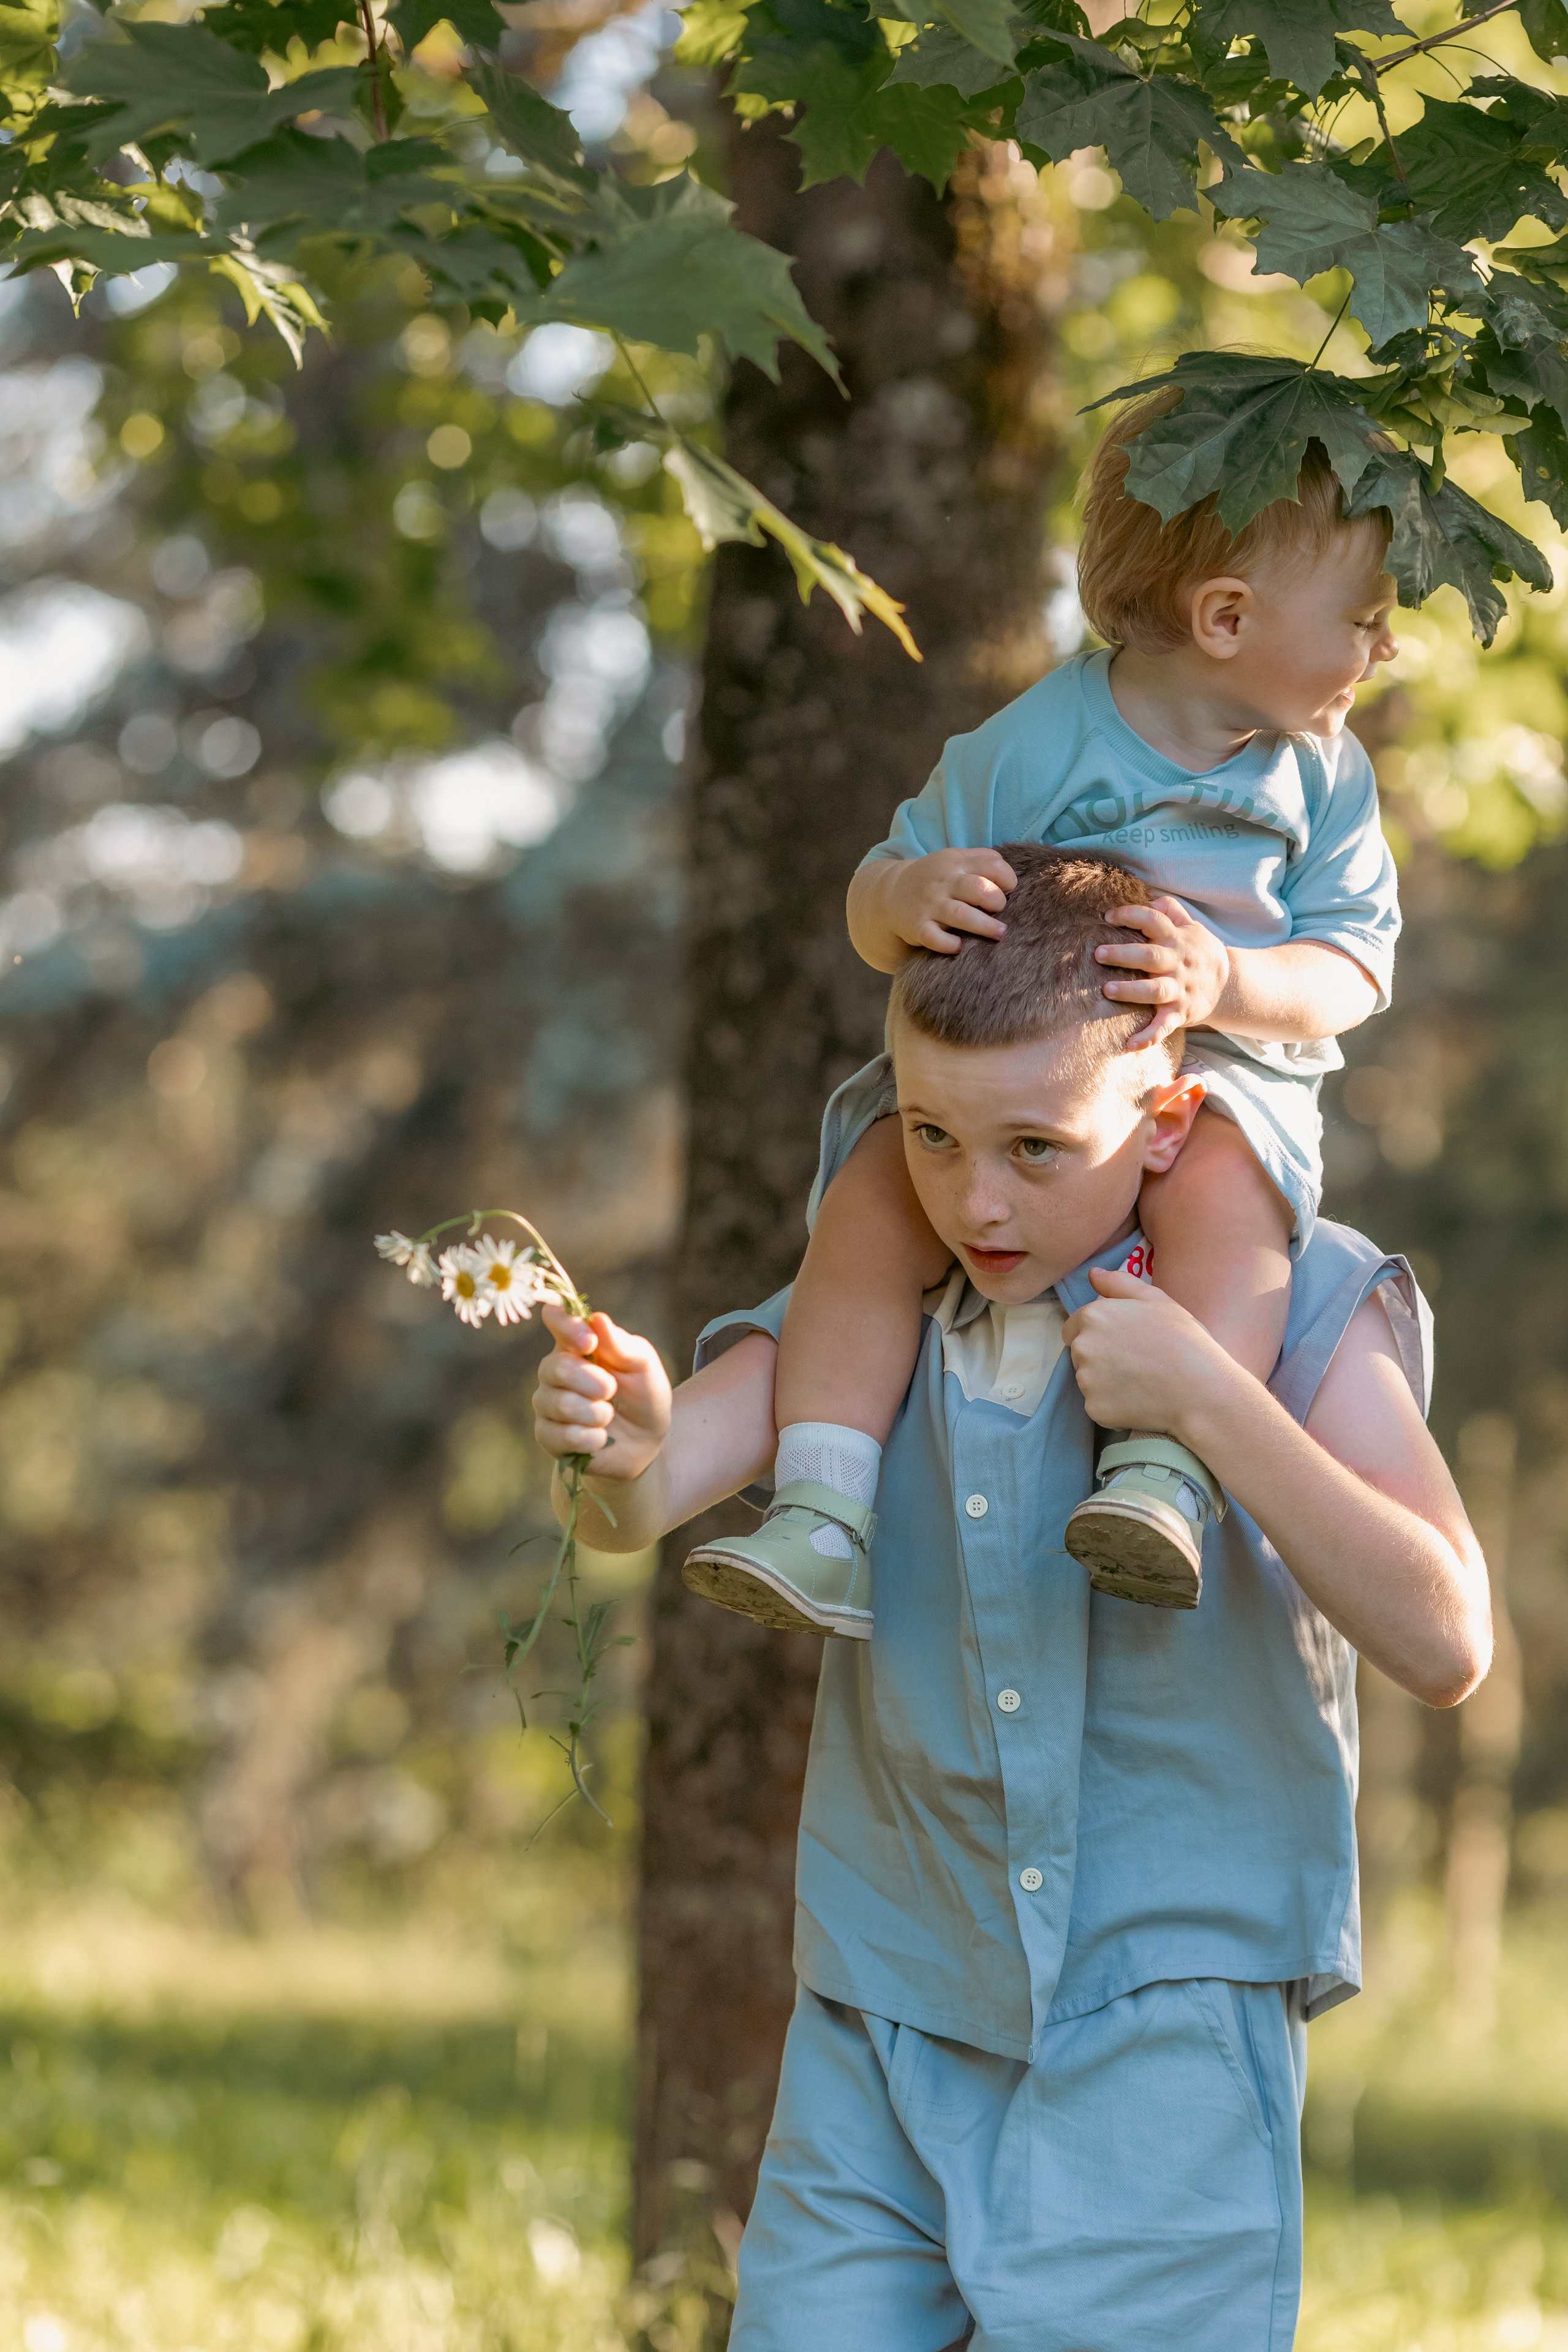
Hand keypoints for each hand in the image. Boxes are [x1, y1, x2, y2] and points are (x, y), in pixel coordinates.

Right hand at [533, 1303, 671, 1481]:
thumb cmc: (643, 1394)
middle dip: (592, 1381)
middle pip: (556, 1367)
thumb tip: (597, 1320)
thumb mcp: (643, 1366)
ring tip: (609, 1415)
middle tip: (612, 1389)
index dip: (566, 1325)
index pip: (555, 1318)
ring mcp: (547, 1402)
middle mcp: (555, 1368)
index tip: (589, 1342)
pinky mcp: (546, 1435)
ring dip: (596, 1413)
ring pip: (560, 1404)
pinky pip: (561, 1436)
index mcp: (576, 1342)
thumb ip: (621, 1345)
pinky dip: (591, 1438)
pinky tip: (600, 1437)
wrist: (644, 1441)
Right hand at [884, 847, 1017, 953]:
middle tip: (999, 910)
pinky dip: (950, 945)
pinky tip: (960, 946)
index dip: (1008, 878)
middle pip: (978, 888)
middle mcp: (943, 883)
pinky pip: (935, 938)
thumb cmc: (934, 879)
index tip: (1007, 890)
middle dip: (997, 901)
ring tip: (1000, 933)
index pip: (992, 864)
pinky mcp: (918, 927)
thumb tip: (1011, 877)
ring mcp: (929, 905)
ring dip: (985, 926)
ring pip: (961, 915)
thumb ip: (982, 861)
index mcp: (956, 863)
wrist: (889, 893)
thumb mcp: (954, 860)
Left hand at [1062, 1267, 1239, 1436]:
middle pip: (1080, 1354)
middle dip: (1101, 1357)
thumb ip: (1119, 1283)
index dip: (1098, 1334)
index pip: (1074, 1327)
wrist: (1201, 1390)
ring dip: (1107, 1382)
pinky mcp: (1094, 1409)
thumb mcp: (1157, 1300)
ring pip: (1089, 1381)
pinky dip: (1114, 1406)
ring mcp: (1086, 1380)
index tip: (1123, 1342)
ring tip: (1143, 1381)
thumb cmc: (1184, 1340)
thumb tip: (1092, 1275)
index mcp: (1092, 1317)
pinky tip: (1141, 1400)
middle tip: (1138, 1362)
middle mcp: (1082, 1347)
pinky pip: (1098, 1406)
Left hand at [1095, 896, 1229, 1044]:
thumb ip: (1171, 910)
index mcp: (1176, 939)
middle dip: (1124, 954)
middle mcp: (1177, 963)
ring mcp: (1179, 990)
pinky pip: (1164, 1026)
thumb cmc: (1199, 952)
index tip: (1107, 916)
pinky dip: (1148, 1037)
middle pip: (1150, 956)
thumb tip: (1151, 899)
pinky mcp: (1180, 1013)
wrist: (1230, 985)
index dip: (1132, 916)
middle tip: (1098, 953)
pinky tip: (1129, 1045)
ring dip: (1131, 991)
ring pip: (1154, 990)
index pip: (1154, 920)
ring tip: (1106, 990)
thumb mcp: (1192, 927)